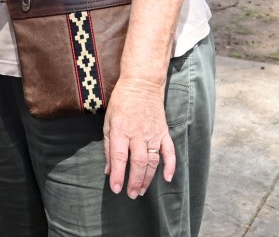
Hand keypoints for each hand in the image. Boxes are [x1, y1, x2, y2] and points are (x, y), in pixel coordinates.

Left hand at [103, 79, 175, 198]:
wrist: (142, 84)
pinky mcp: (164, 132)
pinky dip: (170, 165)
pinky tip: (167, 178)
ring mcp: (153, 133)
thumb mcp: (108, 121)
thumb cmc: (121, 102)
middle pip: (138, 162)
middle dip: (134, 181)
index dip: (117, 175)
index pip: (119, 157)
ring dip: (147, 178)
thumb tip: (108, 169)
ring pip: (152, 161)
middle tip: (131, 194)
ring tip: (141, 190)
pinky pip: (170, 151)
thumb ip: (108, 146)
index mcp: (121, 129)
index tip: (116, 189)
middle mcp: (138, 133)